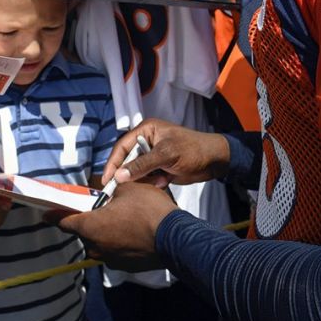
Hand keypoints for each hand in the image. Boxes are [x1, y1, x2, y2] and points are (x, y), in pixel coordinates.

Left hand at [54, 181, 176, 271]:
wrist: (175, 238)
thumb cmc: (147, 210)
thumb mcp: (128, 188)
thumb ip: (112, 191)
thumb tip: (111, 194)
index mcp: (90, 226)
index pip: (65, 222)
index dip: (56, 215)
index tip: (47, 214)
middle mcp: (96, 247)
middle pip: (86, 233)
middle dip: (90, 222)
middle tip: (102, 210)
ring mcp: (111, 260)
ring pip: (102, 244)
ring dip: (107, 234)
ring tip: (122, 222)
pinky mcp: (126, 267)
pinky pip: (117, 251)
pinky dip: (121, 243)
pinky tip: (135, 234)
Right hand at [102, 119, 231, 188]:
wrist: (214, 161)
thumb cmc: (192, 150)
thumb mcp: (166, 155)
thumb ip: (142, 165)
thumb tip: (119, 176)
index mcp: (146, 131)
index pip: (122, 146)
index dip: (113, 163)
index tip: (107, 179)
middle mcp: (147, 142)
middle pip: (127, 160)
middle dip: (127, 174)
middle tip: (119, 190)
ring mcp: (153, 156)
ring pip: (137, 171)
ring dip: (142, 180)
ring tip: (156, 181)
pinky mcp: (160, 168)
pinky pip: (148, 178)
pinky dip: (153, 183)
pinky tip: (164, 182)